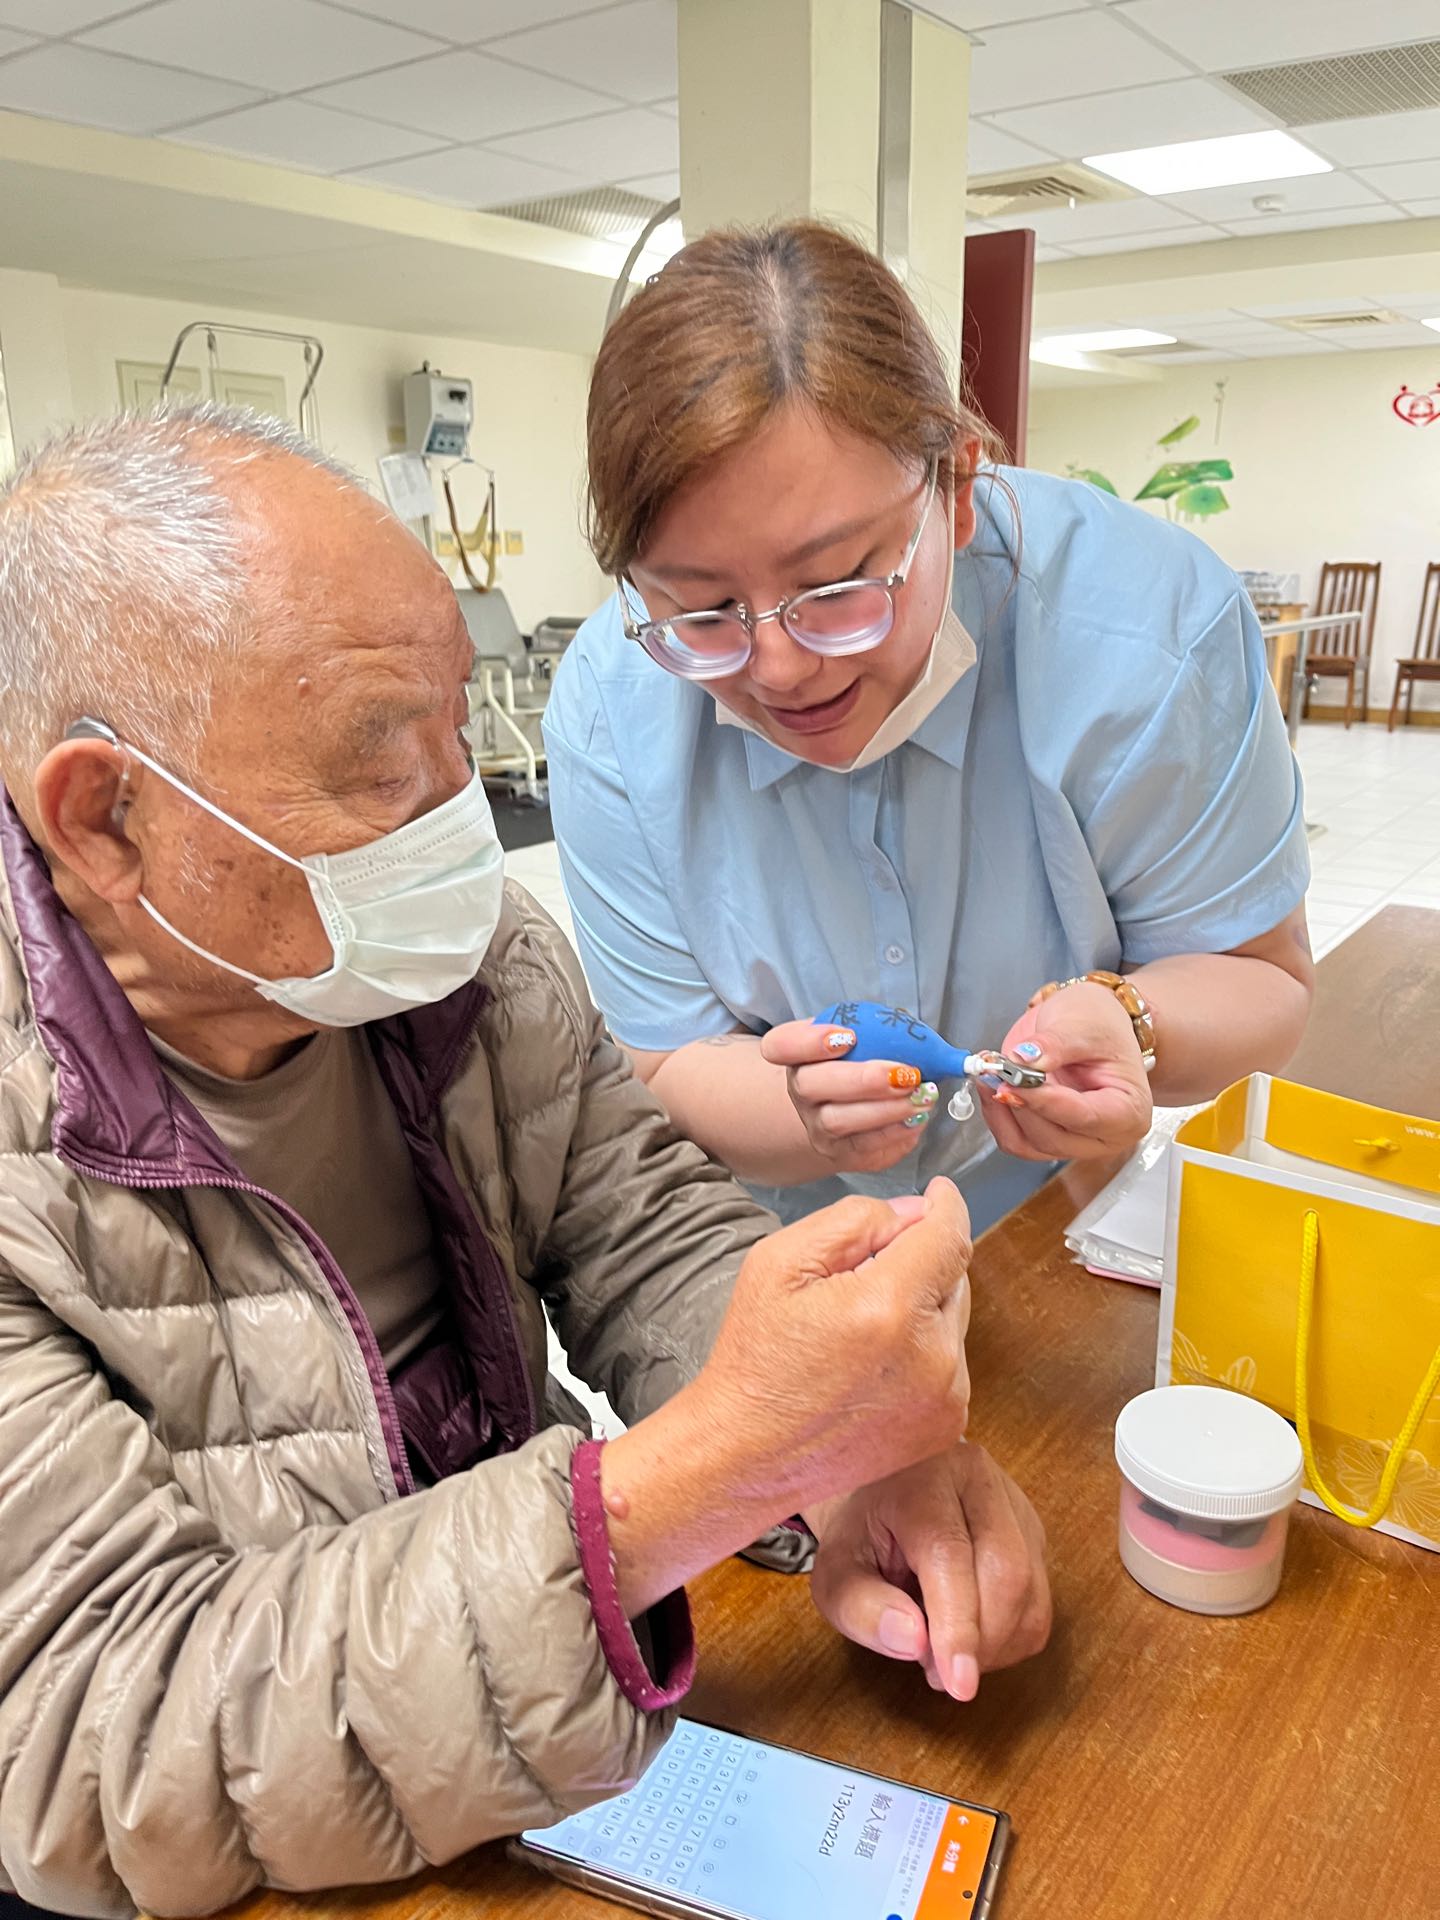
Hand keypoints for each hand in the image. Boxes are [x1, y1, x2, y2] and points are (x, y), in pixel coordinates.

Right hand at [698, 1180, 972, 1511]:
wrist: (746, 1454)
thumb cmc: (755, 1356)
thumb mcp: (781, 1261)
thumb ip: (856, 1221)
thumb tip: (914, 1214)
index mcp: (889, 1308)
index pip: (950, 1236)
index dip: (945, 1206)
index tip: (938, 1194)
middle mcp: (931, 1357)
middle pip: (954, 1277)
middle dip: (919, 1263)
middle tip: (861, 1278)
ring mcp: (944, 1398)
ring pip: (952, 1320)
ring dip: (921, 1308)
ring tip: (859, 1331)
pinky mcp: (945, 1427)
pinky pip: (950, 1364)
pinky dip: (923, 1352)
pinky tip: (872, 1366)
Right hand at [759, 1018, 939, 1173]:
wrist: (845, 1106)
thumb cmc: (857, 1063)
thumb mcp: (857, 1035)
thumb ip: (873, 1029)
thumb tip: (914, 1035)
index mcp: (796, 1054)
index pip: (780, 1045)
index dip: (809, 1042)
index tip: (849, 1037)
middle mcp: (799, 1091)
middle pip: (810, 1086)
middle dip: (862, 1080)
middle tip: (906, 1073)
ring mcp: (816, 1125)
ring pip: (838, 1122)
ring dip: (886, 1110)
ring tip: (922, 1097)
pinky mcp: (840, 1153)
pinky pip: (864, 1149)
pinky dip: (895, 1134)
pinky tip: (918, 1119)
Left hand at [807, 1443, 1050, 1700]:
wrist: (882, 1491)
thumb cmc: (859, 1536)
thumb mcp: (835, 1573)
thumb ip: (861, 1609)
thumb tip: (915, 1643)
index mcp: (920, 1479)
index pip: (950, 1554)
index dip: (958, 1625)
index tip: (958, 1685)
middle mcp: (976, 1480)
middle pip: (1007, 1570)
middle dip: (982, 1641)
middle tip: (937, 1672)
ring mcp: (1013, 1503)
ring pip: (1032, 1590)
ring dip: (998, 1645)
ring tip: (946, 1650)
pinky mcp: (1031, 1531)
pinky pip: (1039, 1600)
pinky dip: (1011, 1638)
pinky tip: (972, 1633)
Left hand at [981, 982, 1151, 1162]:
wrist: (1091, 1021)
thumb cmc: (1102, 1024)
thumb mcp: (1082, 1023)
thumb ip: (1054, 1045)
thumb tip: (1023, 1060)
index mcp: (1129, 1110)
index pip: (1085, 1117)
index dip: (1046, 1102)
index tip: (1015, 1081)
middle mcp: (1106, 1134)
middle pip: (1053, 1138)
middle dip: (1020, 1104)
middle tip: (998, 1070)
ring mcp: (1076, 1140)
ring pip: (1029, 1144)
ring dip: (1002, 1112)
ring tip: (991, 1073)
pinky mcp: (1048, 1136)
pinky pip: (1015, 1140)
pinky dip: (997, 1116)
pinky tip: (991, 1086)